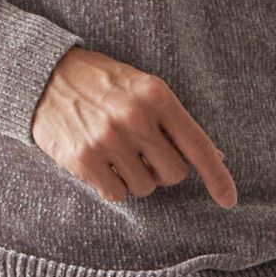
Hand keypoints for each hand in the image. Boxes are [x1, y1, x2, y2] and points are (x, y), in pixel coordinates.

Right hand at [32, 47, 237, 207]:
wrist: (46, 76)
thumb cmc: (103, 83)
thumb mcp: (144, 88)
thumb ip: (176, 121)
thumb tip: (215, 156)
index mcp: (156, 95)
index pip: (197, 145)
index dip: (217, 177)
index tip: (229, 200)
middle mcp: (135, 118)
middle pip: (174, 174)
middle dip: (163, 169)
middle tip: (144, 151)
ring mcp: (108, 139)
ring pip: (145, 187)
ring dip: (135, 177)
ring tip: (117, 150)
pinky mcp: (84, 159)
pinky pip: (116, 194)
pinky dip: (112, 185)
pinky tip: (101, 161)